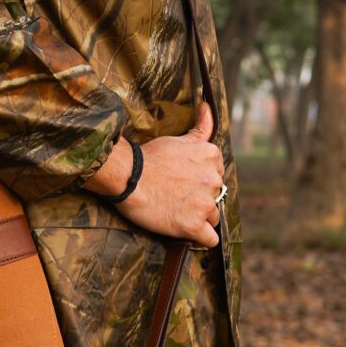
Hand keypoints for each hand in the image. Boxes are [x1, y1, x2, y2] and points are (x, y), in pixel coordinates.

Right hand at [114, 100, 222, 247]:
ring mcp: (204, 204)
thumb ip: (201, 127)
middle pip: (216, 196)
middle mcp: (213, 180)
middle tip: (177, 197)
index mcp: (211, 156)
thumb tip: (208, 106)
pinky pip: (210, 239)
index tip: (184, 181)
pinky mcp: (193, 226)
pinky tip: (188, 231)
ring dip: (200, 218)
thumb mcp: (178, 139)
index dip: (200, 180)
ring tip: (178, 212)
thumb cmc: (150, 158)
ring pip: (213, 217)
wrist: (128, 177)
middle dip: (200, 199)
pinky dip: (201, 238)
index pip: (217, 174)